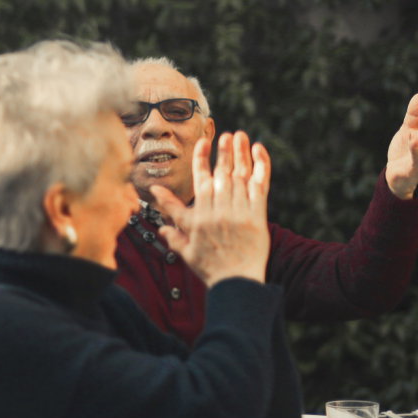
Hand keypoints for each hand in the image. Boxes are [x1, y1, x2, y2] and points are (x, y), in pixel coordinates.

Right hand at [153, 132, 271, 286]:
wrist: (236, 282)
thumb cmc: (208, 267)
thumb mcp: (184, 249)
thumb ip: (171, 228)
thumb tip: (156, 213)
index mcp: (199, 217)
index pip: (200, 182)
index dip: (201, 160)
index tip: (202, 143)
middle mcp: (218, 212)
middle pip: (221, 175)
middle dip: (224, 152)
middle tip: (226, 135)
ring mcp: (239, 212)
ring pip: (240, 176)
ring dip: (241, 154)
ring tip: (241, 136)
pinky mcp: (257, 216)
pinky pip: (259, 186)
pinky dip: (261, 167)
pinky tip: (259, 152)